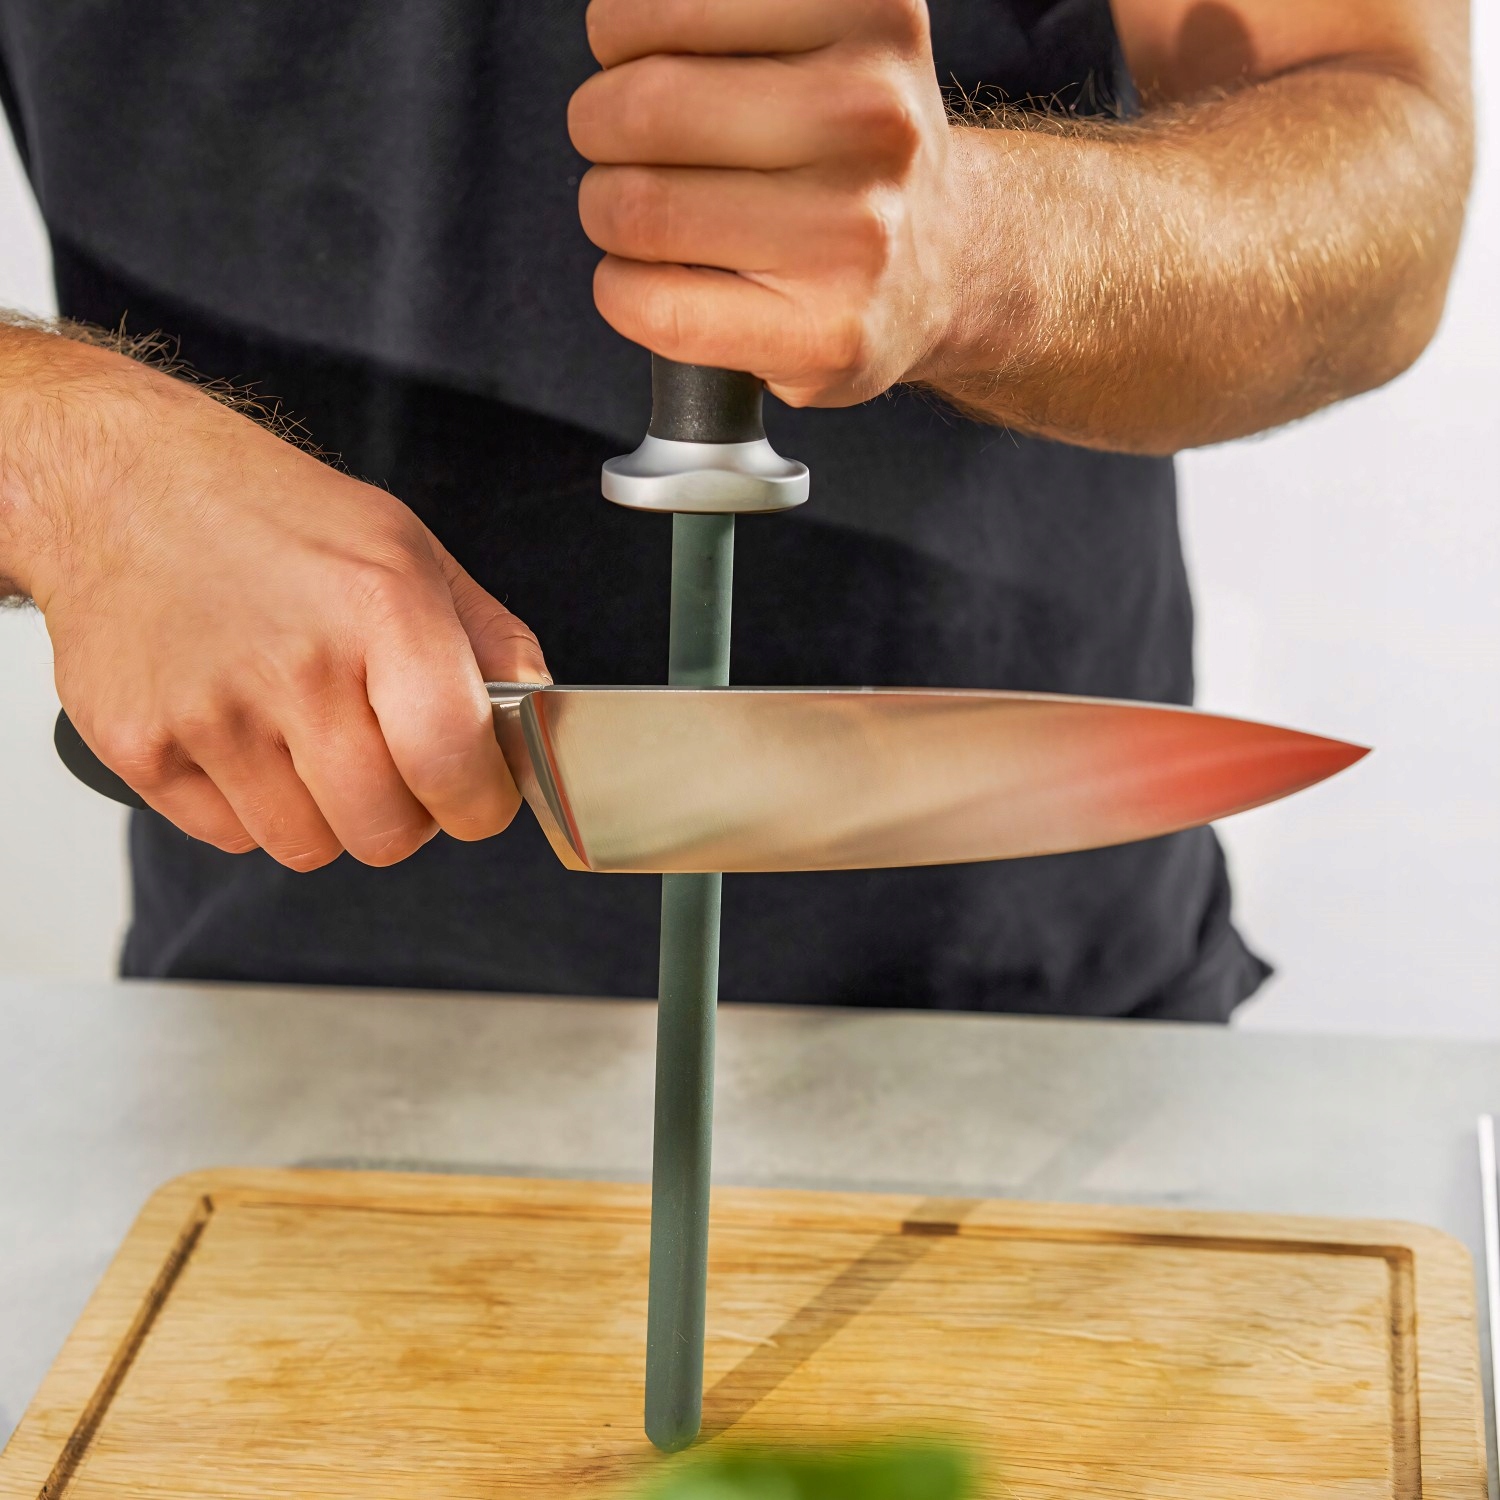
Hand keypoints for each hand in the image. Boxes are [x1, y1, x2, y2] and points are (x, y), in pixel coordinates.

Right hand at [4, 333, 546, 869]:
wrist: (118, 483)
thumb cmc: (273, 517)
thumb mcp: (406, 547)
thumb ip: (489, 637)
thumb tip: (538, 714)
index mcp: (382, 607)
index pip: (454, 764)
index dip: (480, 803)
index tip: (476, 795)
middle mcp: (297, 666)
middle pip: (386, 833)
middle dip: (405, 815)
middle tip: (388, 763)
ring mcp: (211, 714)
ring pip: (309, 849)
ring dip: (326, 815)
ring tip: (307, 737)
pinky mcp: (141, 747)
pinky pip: (232, 839)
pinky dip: (250, 807)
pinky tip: (244, 734)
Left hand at [568, 0, 966, 408]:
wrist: (943, 265)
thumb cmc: (843, 151)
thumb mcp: (818, 31)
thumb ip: (718, 16)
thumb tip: (615, 30)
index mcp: (867, 8)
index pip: (655, 7)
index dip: (622, 36)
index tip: (651, 65)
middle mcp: (870, 113)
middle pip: (638, 109)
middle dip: (601, 128)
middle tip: (633, 151)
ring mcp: (854, 232)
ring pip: (636, 209)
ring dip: (608, 213)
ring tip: (652, 215)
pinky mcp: (825, 333)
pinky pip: (650, 304)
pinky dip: (621, 292)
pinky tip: (660, 282)